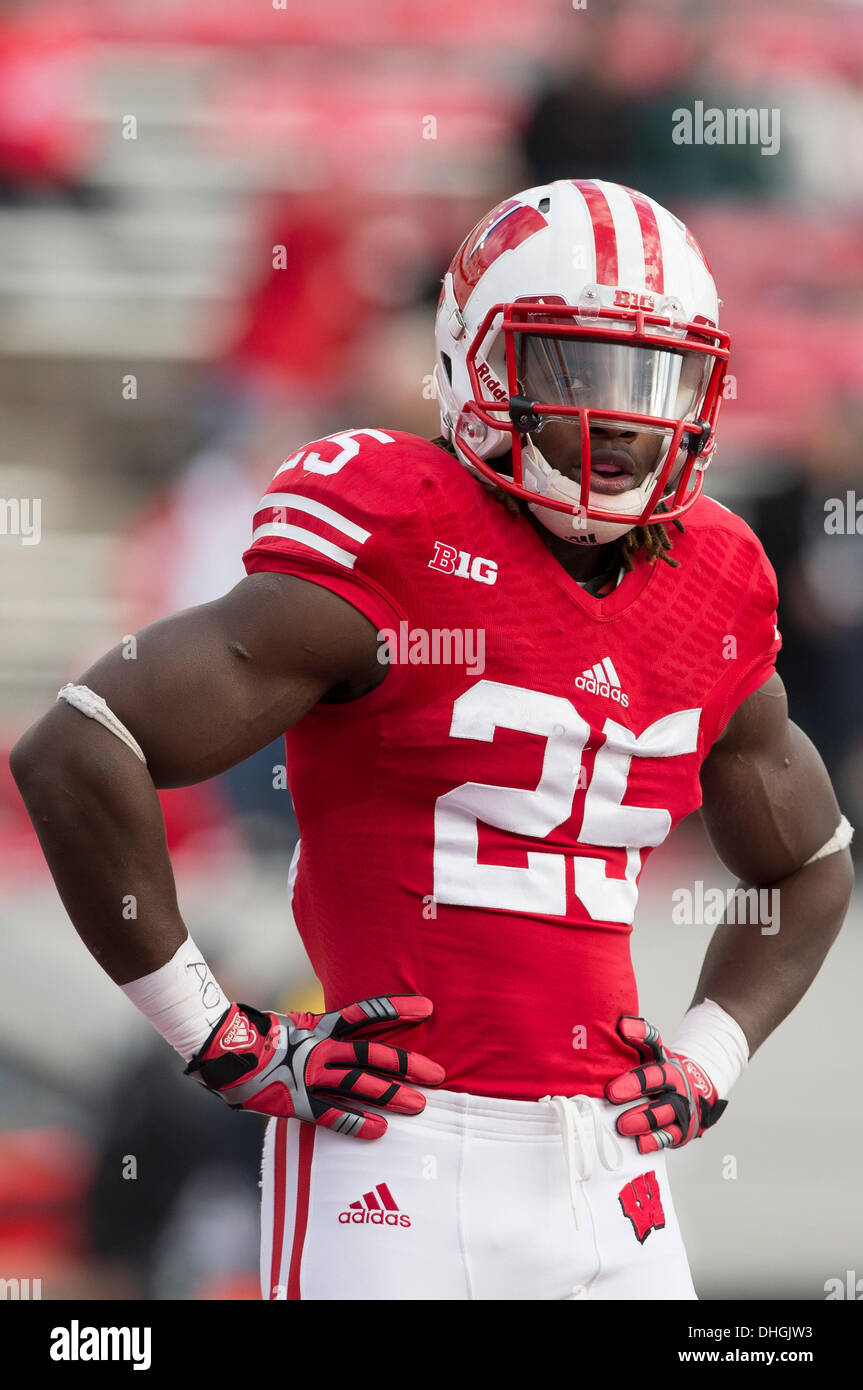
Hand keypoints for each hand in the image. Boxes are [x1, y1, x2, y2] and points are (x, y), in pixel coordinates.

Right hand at [186, 994, 444, 1138]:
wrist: (220, 1050)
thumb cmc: (256, 1037)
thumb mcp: (293, 1025)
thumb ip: (318, 1030)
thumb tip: (341, 1031)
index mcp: (321, 1026)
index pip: (367, 1013)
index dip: (397, 1009)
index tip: (428, 1008)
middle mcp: (320, 1048)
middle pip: (373, 1054)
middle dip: (407, 1064)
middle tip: (438, 1074)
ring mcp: (309, 1075)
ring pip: (359, 1084)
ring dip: (391, 1094)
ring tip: (419, 1104)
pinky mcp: (296, 1101)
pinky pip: (332, 1114)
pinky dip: (357, 1123)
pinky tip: (380, 1131)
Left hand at [604, 1015, 726, 1152]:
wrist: (695, 1094)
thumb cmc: (661, 1076)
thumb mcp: (650, 1056)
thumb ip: (633, 1043)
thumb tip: (617, 1026)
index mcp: (664, 1059)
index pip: (653, 1042)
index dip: (638, 1033)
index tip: (622, 1029)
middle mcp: (674, 1081)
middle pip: (657, 1079)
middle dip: (635, 1085)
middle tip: (612, 1093)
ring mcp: (680, 1106)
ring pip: (664, 1112)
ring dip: (643, 1118)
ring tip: (623, 1124)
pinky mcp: (682, 1129)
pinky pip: (669, 1136)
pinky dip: (655, 1140)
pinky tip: (641, 1143)